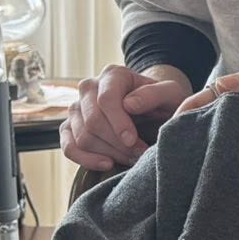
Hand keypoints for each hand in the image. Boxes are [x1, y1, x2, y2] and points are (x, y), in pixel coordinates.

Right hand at [60, 64, 189, 172]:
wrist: (153, 111)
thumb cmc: (162, 101)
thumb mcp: (170, 94)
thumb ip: (154, 94)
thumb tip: (128, 104)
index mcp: (113, 75)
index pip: (106, 99)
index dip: (118, 123)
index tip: (133, 140)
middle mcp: (89, 88)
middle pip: (93, 121)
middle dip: (117, 143)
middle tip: (139, 153)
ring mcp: (76, 108)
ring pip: (82, 137)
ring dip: (108, 153)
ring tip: (131, 158)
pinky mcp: (70, 128)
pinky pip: (69, 147)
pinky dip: (86, 160)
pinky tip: (108, 164)